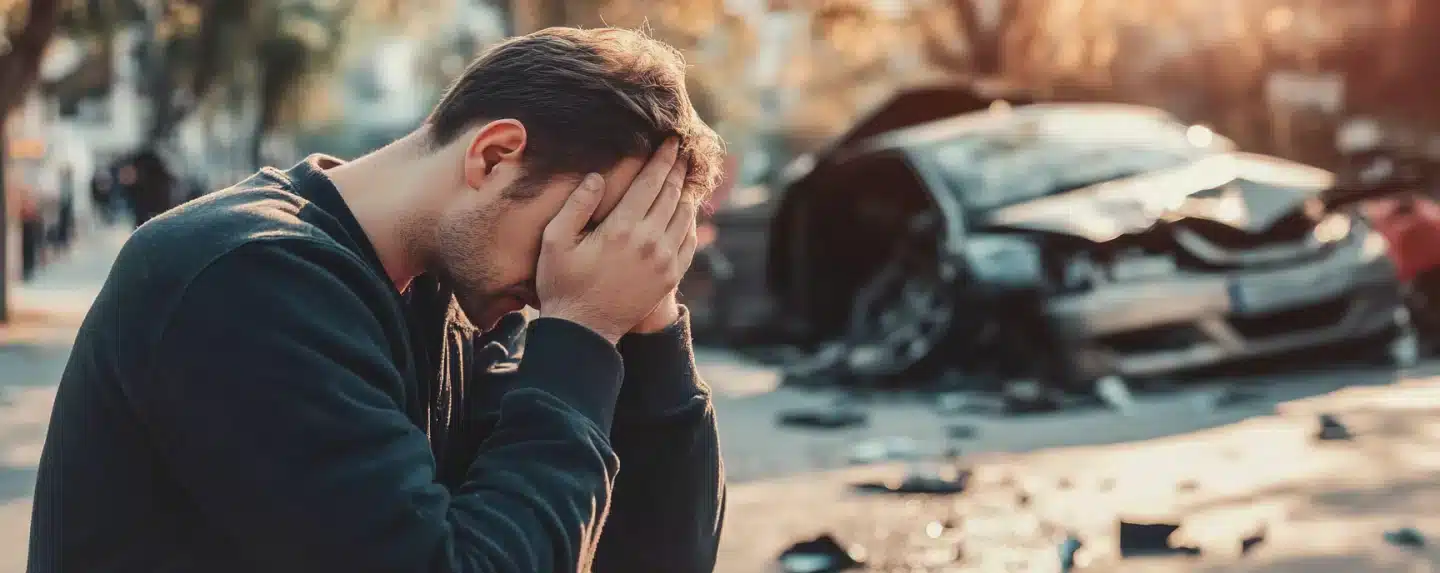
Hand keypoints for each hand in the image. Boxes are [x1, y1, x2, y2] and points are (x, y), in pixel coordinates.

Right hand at [537, 140, 698, 343]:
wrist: (584, 330)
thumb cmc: (563, 284)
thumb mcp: (555, 242)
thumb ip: (576, 206)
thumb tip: (599, 177)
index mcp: (622, 229)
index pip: (650, 182)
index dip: (662, 158)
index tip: (671, 141)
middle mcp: (650, 242)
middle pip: (672, 194)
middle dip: (678, 169)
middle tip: (683, 150)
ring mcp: (664, 261)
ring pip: (684, 216)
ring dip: (687, 191)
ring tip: (687, 174)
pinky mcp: (670, 277)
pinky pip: (689, 241)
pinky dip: (690, 221)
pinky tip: (687, 211)